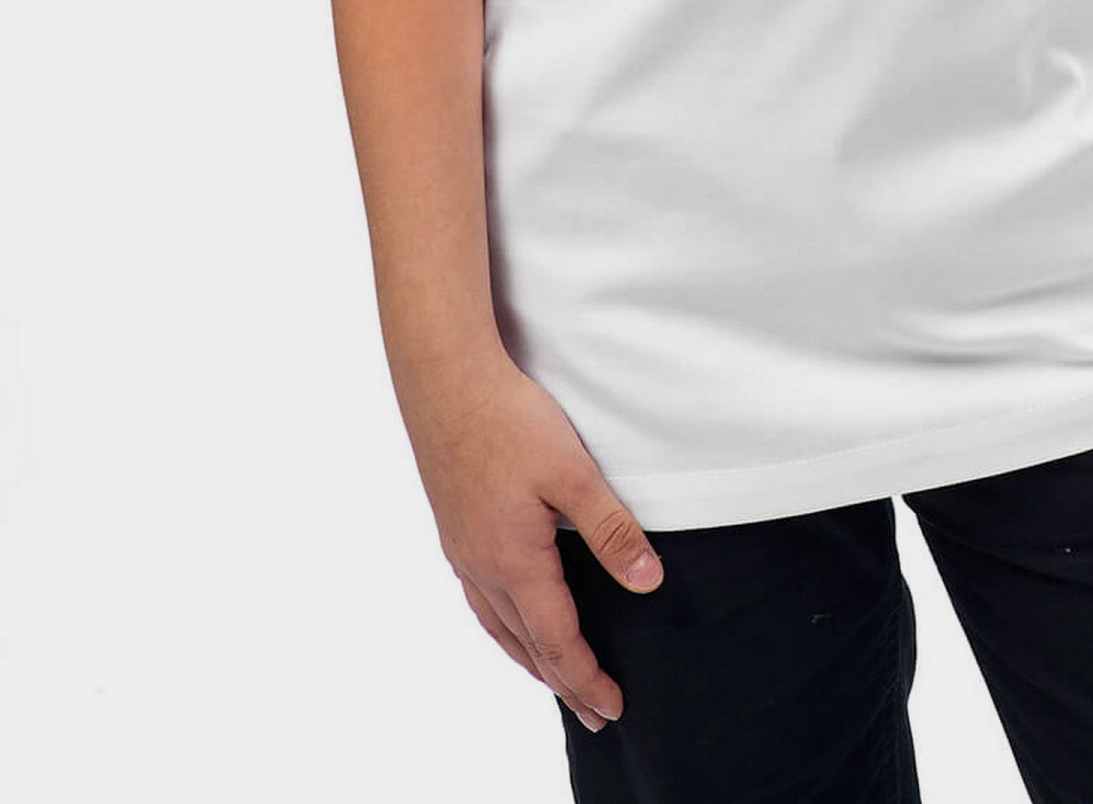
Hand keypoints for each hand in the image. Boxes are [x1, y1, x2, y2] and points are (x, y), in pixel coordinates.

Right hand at [423, 354, 663, 734]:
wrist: (444, 379)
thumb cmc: (509, 419)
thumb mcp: (573, 472)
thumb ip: (611, 530)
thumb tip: (648, 583)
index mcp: (514, 561)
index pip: (558, 641)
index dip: (587, 677)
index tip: (612, 706)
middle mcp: (481, 567)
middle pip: (526, 645)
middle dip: (562, 682)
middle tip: (592, 713)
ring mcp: (461, 550)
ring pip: (498, 625)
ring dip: (530, 658)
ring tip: (553, 678)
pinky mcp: (453, 527)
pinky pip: (480, 599)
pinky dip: (503, 625)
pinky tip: (510, 615)